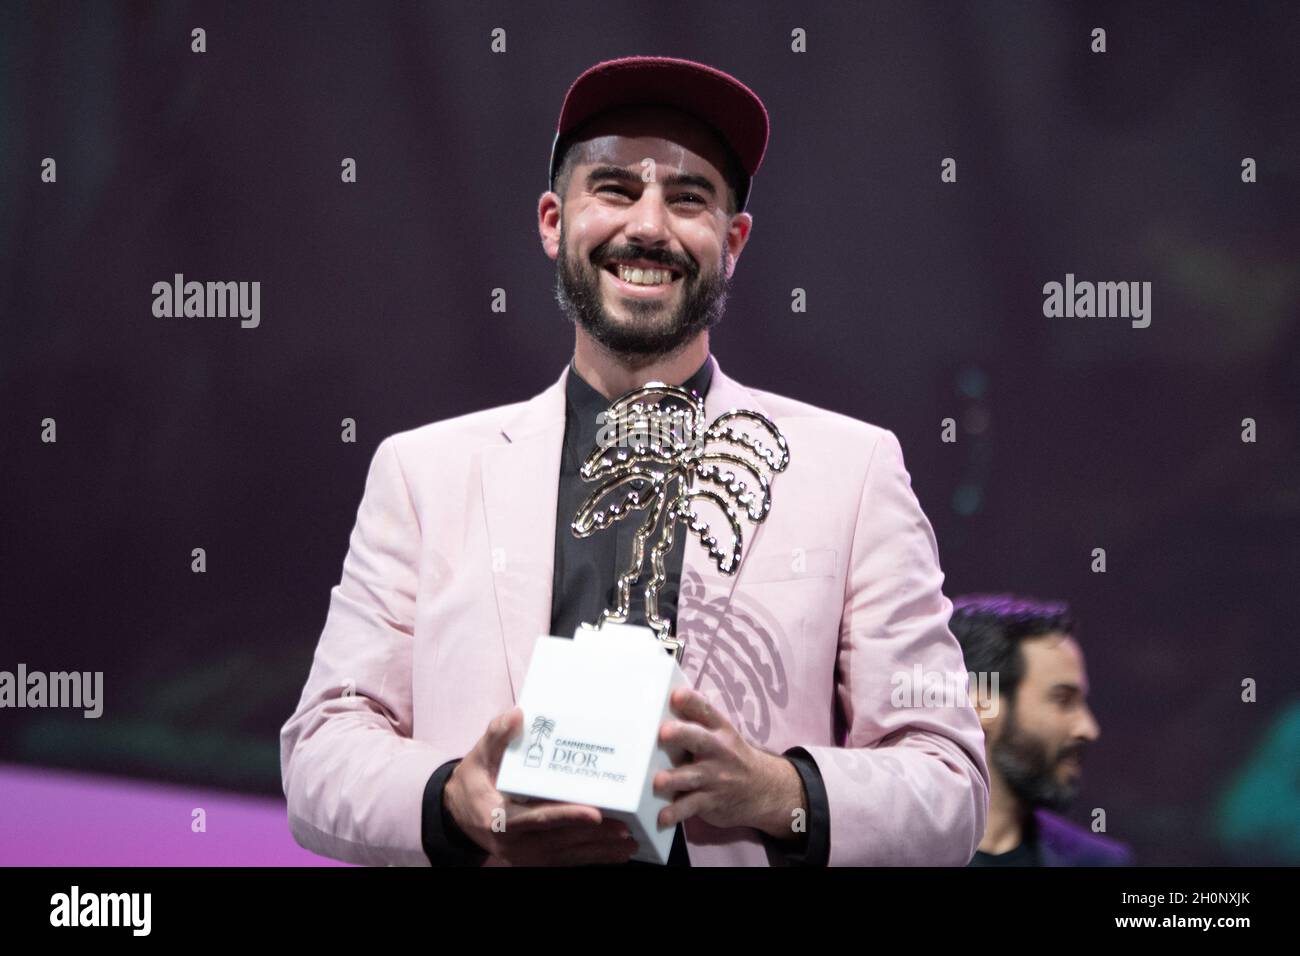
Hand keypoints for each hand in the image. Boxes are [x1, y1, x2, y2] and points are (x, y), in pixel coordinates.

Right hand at [444, 707, 639, 865]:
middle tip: (625, 829)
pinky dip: (588, 858)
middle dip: (592, 837)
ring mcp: (522, 856)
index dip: (566, 816)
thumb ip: (497, 736)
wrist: (458, 811)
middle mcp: (511, 843)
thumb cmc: (474, 779)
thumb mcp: (480, 755)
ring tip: (627, 844)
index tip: (594, 813)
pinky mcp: (531, 862)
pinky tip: (613, 854)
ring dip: (597, 852)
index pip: (537, 818)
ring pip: (564, 856)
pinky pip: (562, 862)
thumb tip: (517, 714)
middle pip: (558, 841)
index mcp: (498, 817)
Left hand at [653, 688, 806, 839]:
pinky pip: (691, 806)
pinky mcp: (710, 801)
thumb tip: (669, 696)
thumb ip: (699, 721)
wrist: (764, 789)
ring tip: (658, 781)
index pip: (706, 710)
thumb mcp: (723, 735)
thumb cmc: (731, 757)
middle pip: (699, 739)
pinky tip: (663, 817)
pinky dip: (676, 812)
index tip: (677, 695)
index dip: (691, 701)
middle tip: (663, 733)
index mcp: (720, 729)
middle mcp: (718, 750)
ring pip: (692, 776)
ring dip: (674, 779)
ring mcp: (715, 777)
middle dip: (681, 734)